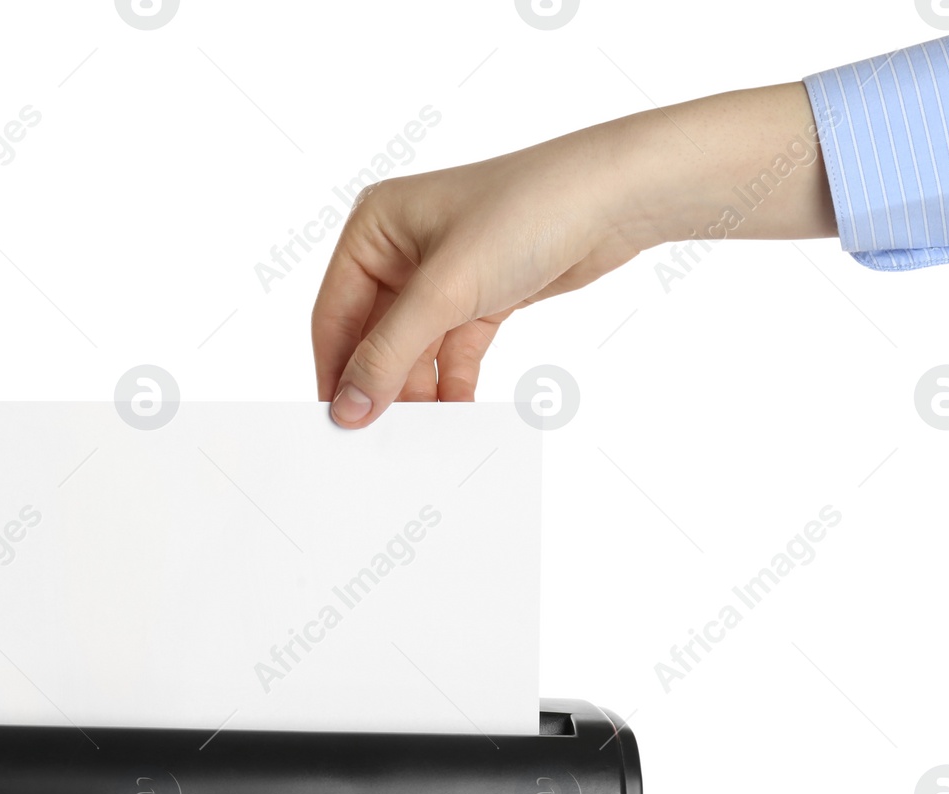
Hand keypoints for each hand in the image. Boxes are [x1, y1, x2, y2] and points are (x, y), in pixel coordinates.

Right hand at [312, 83, 836, 426]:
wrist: (614, 200)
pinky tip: (456, 413)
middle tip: (380, 437)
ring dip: (419, 390)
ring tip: (422, 433)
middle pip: (373, 336)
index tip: (340, 424)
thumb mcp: (446, 290)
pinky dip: (452, 383)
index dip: (336, 370)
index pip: (335, 314)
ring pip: (413, 349)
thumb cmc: (527, 212)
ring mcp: (441, 274)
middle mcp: (400, 248)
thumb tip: (348, 407)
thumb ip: (390, 353)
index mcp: (373, 227)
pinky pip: (451, 352)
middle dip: (381, 384)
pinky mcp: (479, 296)